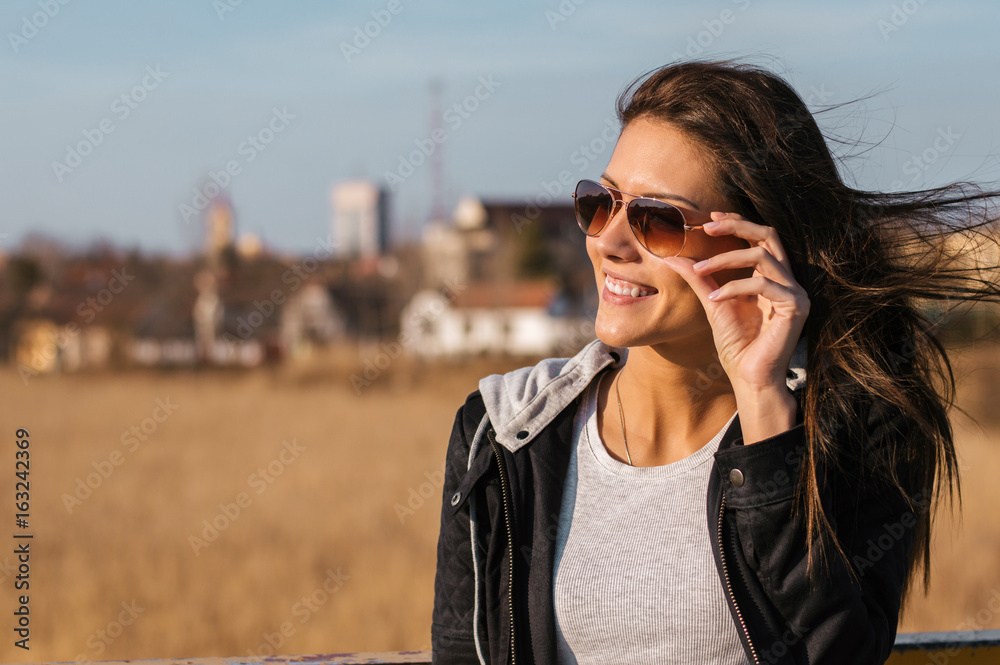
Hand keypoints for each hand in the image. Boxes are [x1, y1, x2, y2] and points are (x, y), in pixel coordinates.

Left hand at [662, 212, 809, 439]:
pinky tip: (715, 298)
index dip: (737, 223)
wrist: (749, 377)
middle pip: (769, 235)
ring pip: (763, 256)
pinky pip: (764, 284)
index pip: (760, 238)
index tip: (710, 219)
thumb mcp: (713, 304)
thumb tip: (673, 257)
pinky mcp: (796, 307)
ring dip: (727, 259)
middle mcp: (786, 280)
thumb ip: (699, 278)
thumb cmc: (736, 344)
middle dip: (738, 227)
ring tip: (700, 269)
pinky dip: (735, 287)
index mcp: (771, 276)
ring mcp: (794, 292)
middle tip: (708, 226)